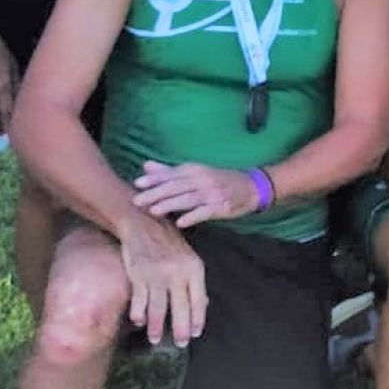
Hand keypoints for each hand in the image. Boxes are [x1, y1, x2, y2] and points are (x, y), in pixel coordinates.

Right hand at [118, 216, 205, 346]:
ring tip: (155, 339)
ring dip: (156, 326)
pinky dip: (138, 314)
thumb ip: (195, 283)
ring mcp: (156, 274)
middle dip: (180, 328)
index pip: (199, 300)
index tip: (196, 333)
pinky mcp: (138, 274)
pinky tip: (139, 322)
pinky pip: (139, 300)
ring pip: (157, 307)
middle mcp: (177, 273)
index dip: (198, 319)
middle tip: (180, 343)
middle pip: (180, 307)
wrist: (145, 225)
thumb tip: (203, 308)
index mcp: (194, 268)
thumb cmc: (171, 246)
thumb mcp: (190, 260)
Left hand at [131, 160, 259, 227]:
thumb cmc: (219, 179)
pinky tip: (180, 223)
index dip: (154, 179)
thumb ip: (169, 171)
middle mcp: (202, 180)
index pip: (171, 174)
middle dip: (156, 193)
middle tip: (137, 201)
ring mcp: (212, 193)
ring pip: (188, 199)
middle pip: (176, 187)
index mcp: (195, 170)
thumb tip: (146, 166)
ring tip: (154, 211)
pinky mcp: (221, 207)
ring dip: (170, 204)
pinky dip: (192, 217)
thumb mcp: (196, 172)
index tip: (137, 183)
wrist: (251, 186)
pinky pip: (204, 212)